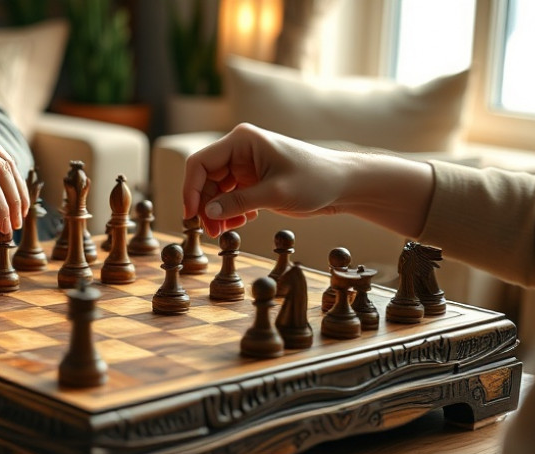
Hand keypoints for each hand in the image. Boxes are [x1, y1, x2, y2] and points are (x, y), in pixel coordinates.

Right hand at [183, 123, 350, 237]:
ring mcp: (245, 165)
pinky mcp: (253, 180)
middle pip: (205, 179)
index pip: (200, 163)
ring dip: (217, 212)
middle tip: (211, 231)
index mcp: (242, 141)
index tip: (192, 215)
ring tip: (225, 231)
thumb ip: (238, 203)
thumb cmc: (315, 180)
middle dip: (205, 206)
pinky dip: (230, 212)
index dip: (191, 189)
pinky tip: (241, 222)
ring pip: (216, 191)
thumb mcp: (275, 194)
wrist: (343, 185)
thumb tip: (207, 213)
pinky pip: (230, 197)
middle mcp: (239, 150)